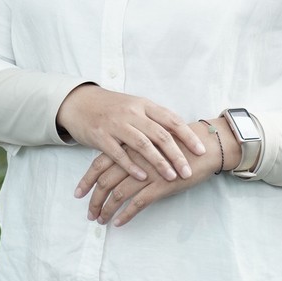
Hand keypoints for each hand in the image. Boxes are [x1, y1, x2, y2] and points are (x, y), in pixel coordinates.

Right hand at [56, 83, 206, 184]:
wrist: (80, 102)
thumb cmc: (113, 107)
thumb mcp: (136, 106)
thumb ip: (155, 118)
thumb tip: (182, 132)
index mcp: (144, 105)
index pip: (171, 120)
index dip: (188, 136)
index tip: (201, 151)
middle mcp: (132, 113)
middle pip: (160, 135)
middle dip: (177, 155)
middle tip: (188, 171)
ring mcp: (116, 124)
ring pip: (142, 145)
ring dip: (159, 162)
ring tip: (172, 177)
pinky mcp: (101, 136)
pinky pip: (118, 153)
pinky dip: (132, 166)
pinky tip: (142, 178)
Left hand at [75, 117, 241, 225]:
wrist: (206, 146)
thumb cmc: (180, 142)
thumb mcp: (152, 141)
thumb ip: (135, 150)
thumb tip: (119, 163)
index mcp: (131, 145)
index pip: (100, 162)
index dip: (87, 179)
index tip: (78, 193)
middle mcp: (135, 158)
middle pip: (105, 180)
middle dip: (94, 199)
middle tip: (89, 213)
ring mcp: (147, 172)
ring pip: (118, 193)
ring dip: (106, 209)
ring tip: (100, 220)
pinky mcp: (161, 185)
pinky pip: (137, 202)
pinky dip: (126, 214)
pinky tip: (119, 223)